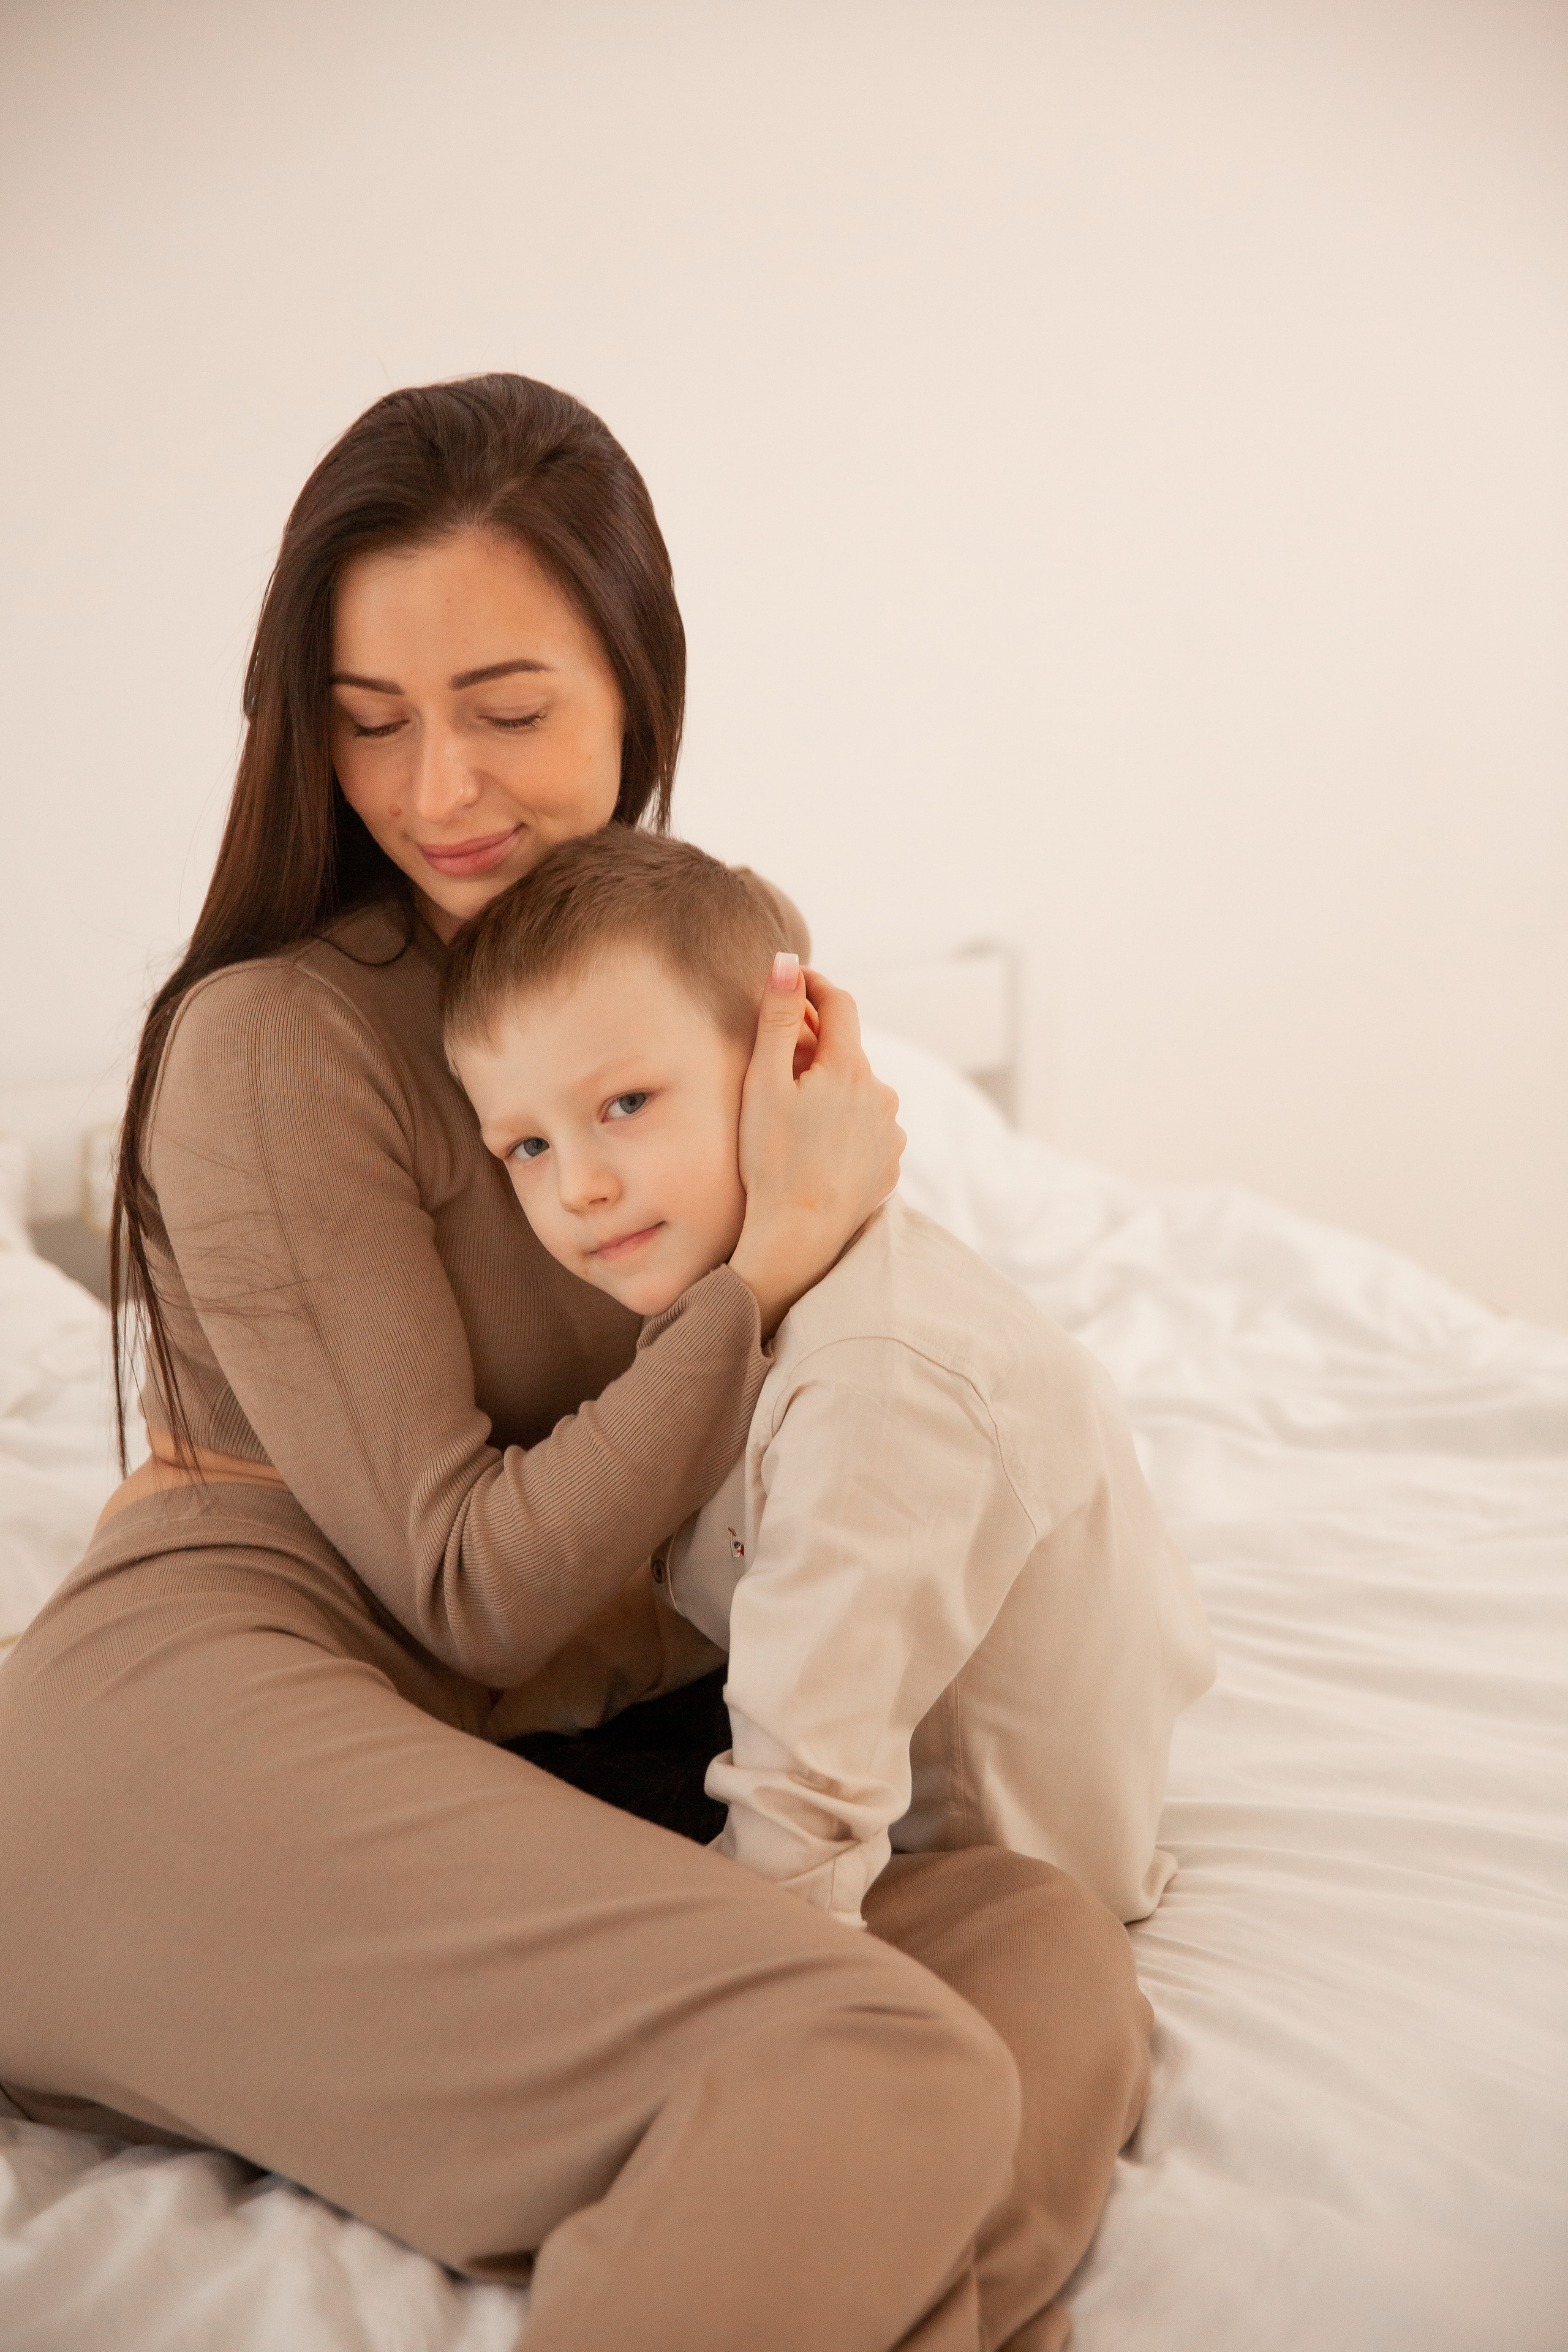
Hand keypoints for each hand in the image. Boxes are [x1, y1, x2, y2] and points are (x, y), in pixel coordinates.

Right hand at [728, 953, 903, 1335]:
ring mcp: (891, 1131)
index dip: (814, 986)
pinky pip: (867, 1129)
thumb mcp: (765, 1082)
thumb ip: (779, 1018)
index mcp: (850, 1067)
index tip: (793, 983)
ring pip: (859, 1091)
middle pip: (847, 1051)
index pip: (840, 1003)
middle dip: (816, 1046)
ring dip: (832, 1088)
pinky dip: (845, 1125)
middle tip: (777, 1061)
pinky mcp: (890, 1163)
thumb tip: (787, 962)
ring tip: (795, 1115)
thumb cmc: (771, 1159)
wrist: (797, 1236)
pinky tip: (815, 1146)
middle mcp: (881, 1094)